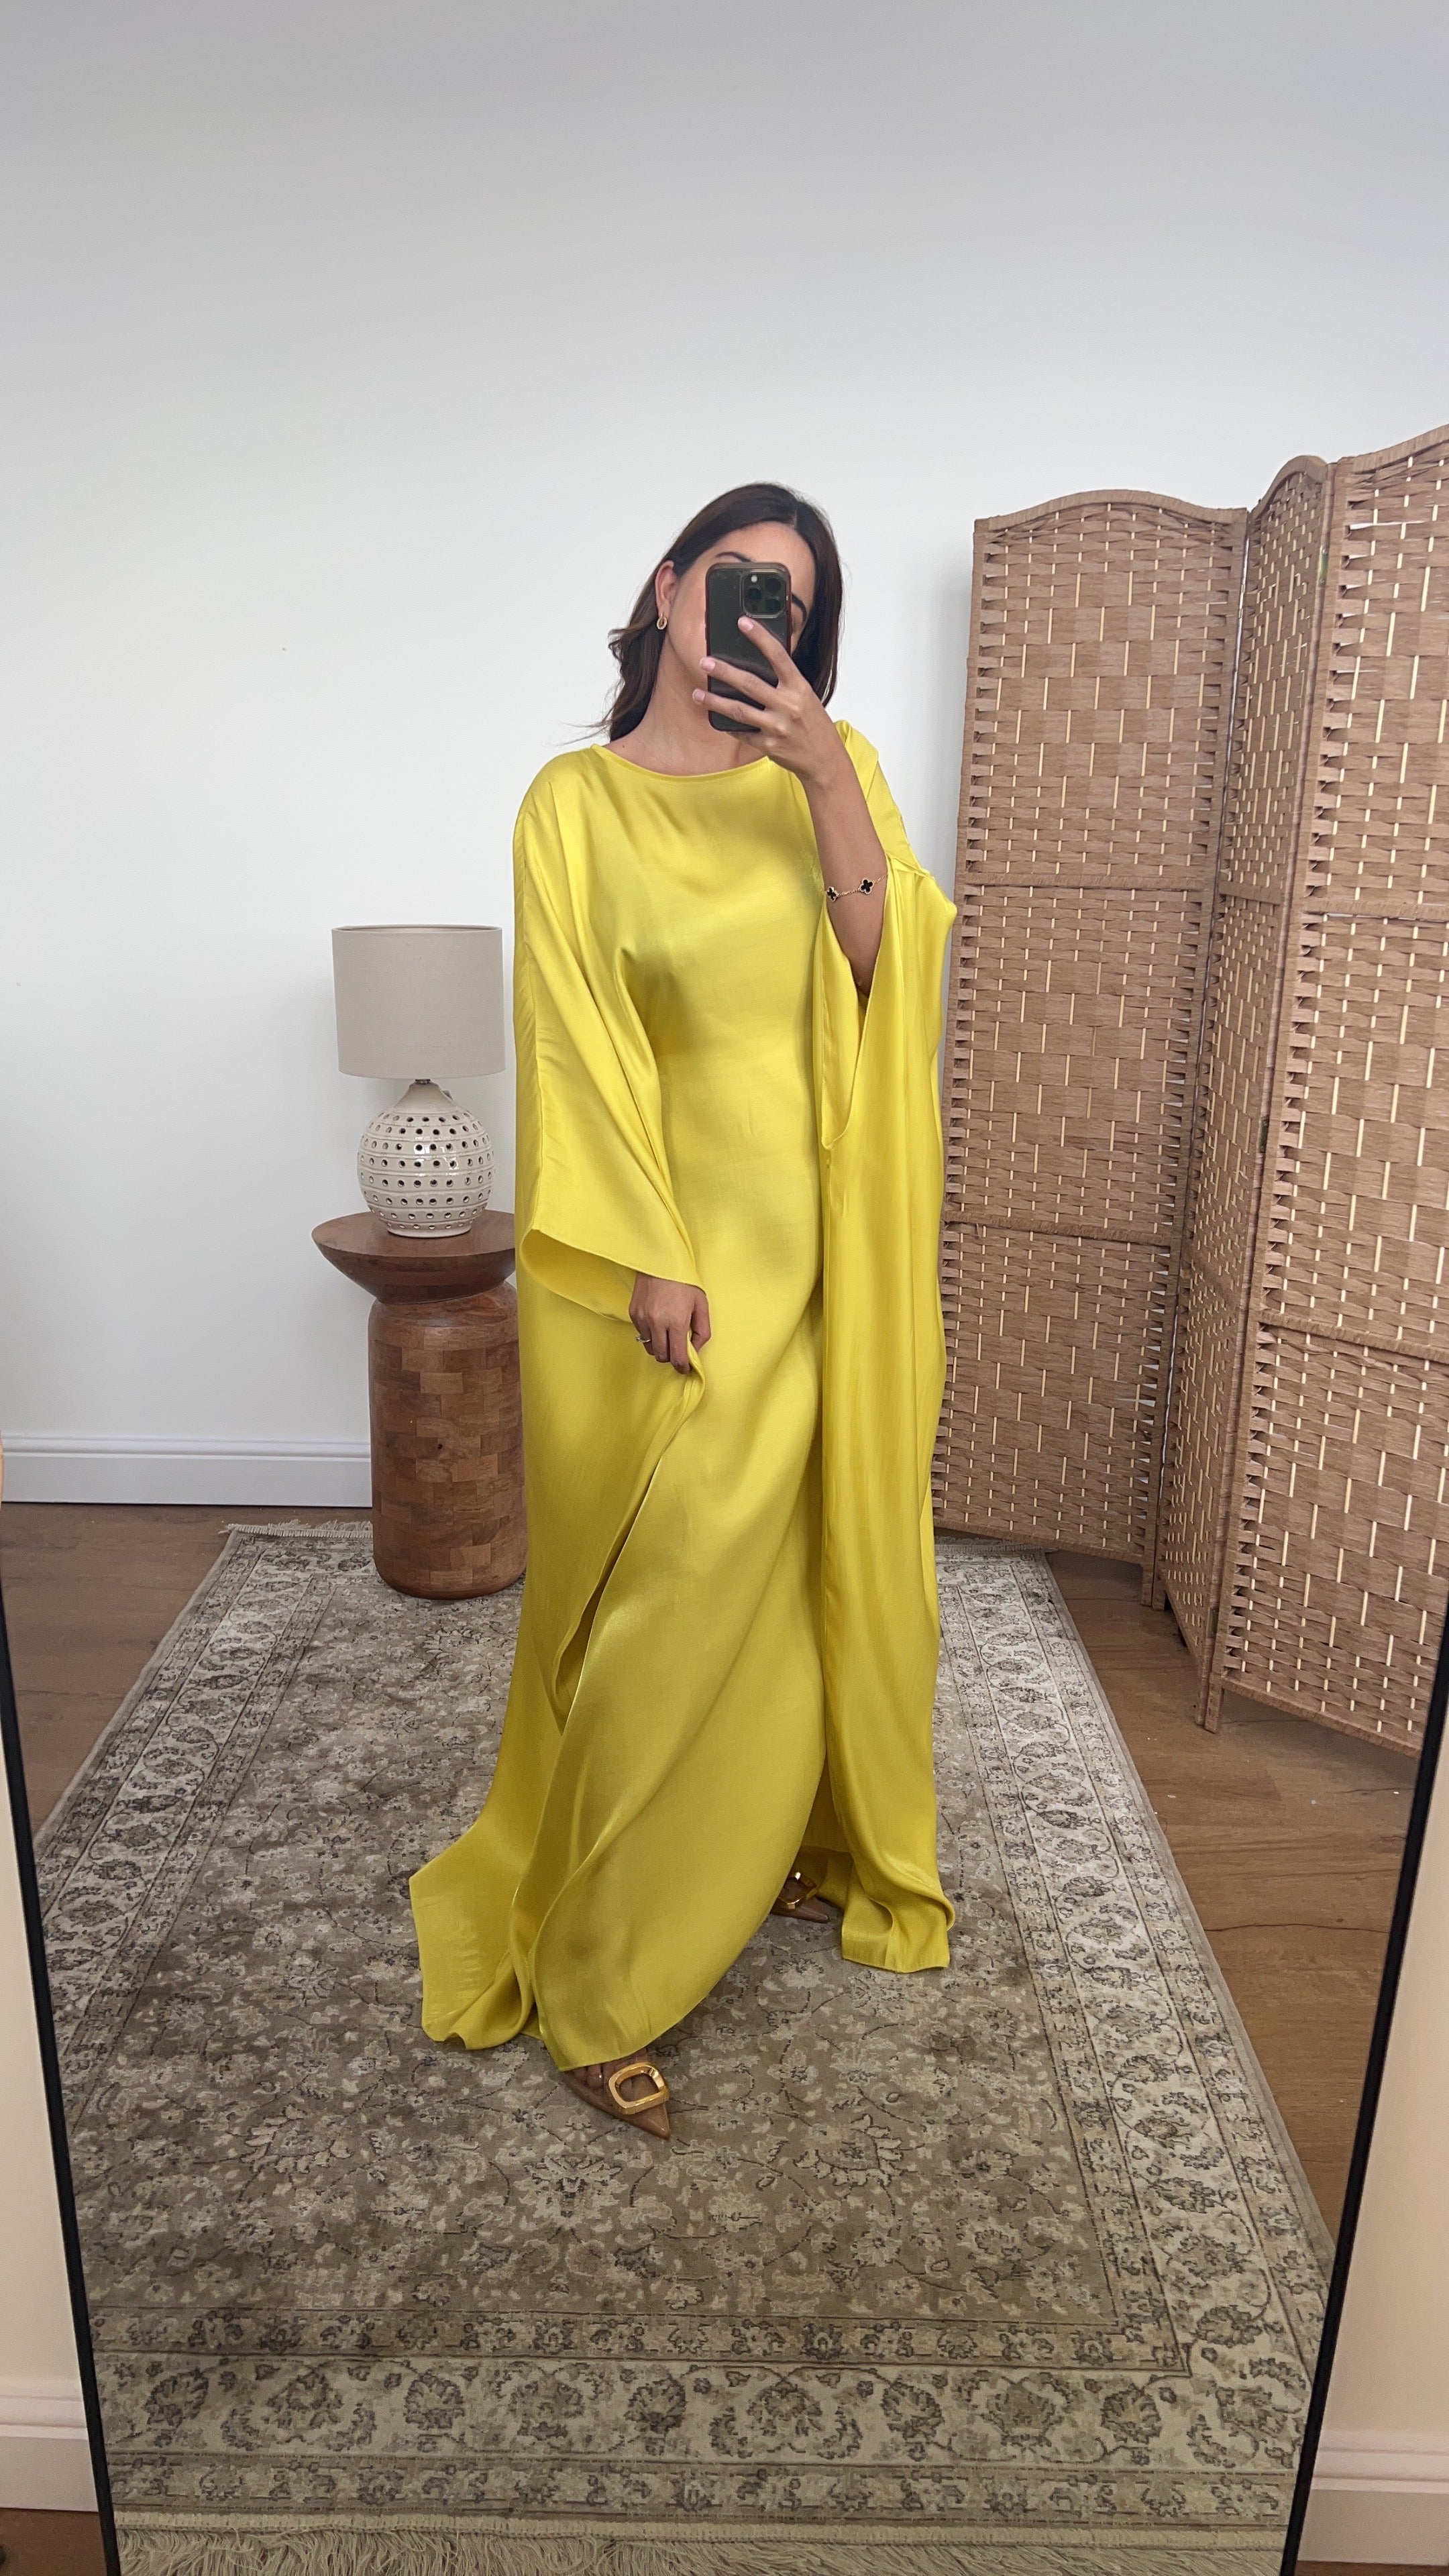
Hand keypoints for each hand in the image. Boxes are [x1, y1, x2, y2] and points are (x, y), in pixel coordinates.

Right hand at [630, 1273, 710, 1373]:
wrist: (661, 1261)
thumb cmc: (684, 1282)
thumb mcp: (701, 1305)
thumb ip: (702, 1331)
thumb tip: (696, 1349)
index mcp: (676, 1322)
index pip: (677, 1356)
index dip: (682, 1366)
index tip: (685, 1368)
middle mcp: (657, 1323)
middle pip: (662, 1356)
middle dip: (671, 1358)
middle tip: (677, 1353)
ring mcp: (643, 1319)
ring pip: (649, 1348)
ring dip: (659, 1348)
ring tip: (667, 1338)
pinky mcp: (633, 1314)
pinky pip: (641, 1334)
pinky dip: (650, 1335)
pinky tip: (658, 1325)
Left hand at [693, 621, 848, 789]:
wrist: (825, 761)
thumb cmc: (815, 726)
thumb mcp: (807, 698)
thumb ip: (786, 684)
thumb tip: (758, 668)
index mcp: (800, 688)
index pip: (778, 656)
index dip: (760, 637)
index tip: (743, 623)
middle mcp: (788, 706)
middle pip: (750, 683)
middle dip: (724, 671)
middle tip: (705, 663)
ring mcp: (777, 727)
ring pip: (739, 710)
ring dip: (714, 701)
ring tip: (698, 693)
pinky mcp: (768, 745)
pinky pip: (742, 733)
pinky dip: (728, 725)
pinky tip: (716, 718)